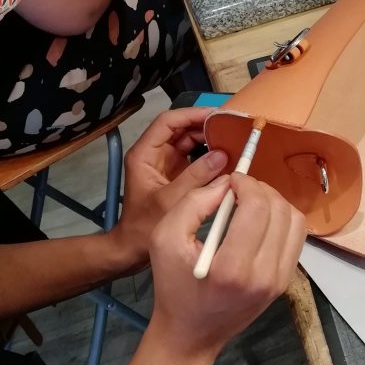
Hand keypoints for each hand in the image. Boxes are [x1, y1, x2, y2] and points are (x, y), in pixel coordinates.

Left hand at [110, 108, 227, 270]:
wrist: (132, 249)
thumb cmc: (144, 227)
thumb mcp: (171, 200)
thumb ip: (196, 177)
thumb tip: (222, 155)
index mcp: (145, 154)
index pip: (168, 122)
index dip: (191, 114)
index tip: (216, 115)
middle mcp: (154, 154)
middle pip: (180, 128)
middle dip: (204, 125)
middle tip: (230, 126)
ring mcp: (166, 164)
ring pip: (189, 141)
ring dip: (209, 139)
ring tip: (232, 138)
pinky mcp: (176, 175)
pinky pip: (194, 157)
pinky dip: (210, 155)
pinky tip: (226, 156)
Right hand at [147, 174, 305, 364]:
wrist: (191, 334)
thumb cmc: (173, 287)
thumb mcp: (164, 239)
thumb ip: (193, 203)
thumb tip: (226, 184)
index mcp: (232, 268)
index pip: (257, 208)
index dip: (247, 184)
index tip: (231, 181)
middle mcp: (263, 276)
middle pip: (280, 211)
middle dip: (260, 189)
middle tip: (239, 189)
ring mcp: (279, 281)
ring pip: (295, 221)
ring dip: (274, 203)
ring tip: (251, 203)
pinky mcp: (284, 283)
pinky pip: (296, 238)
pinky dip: (282, 221)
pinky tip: (260, 222)